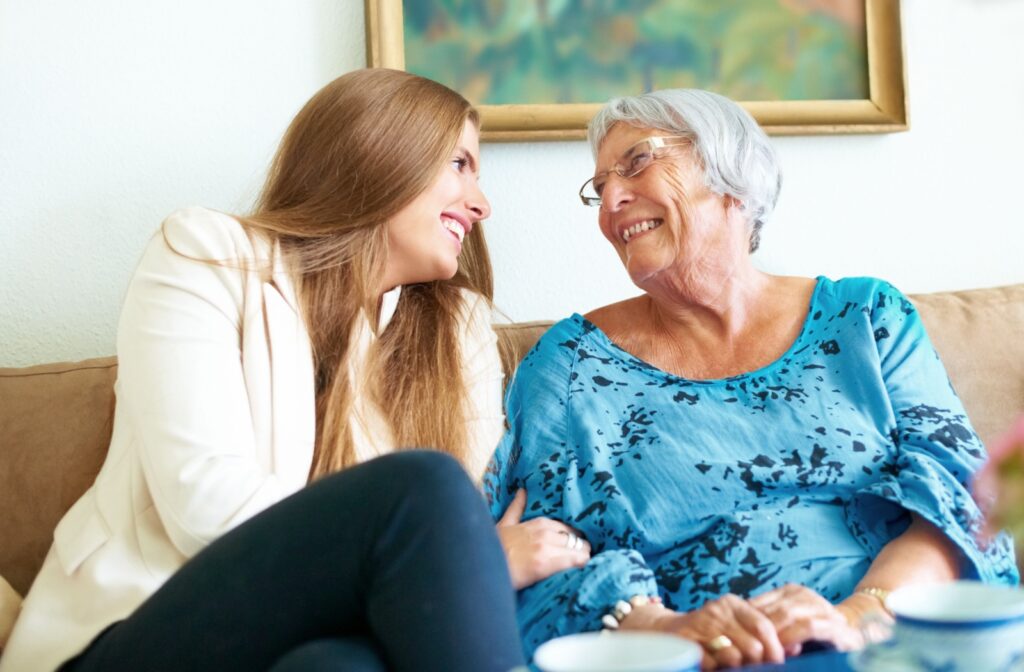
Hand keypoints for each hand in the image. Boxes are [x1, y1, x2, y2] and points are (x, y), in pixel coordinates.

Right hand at [495, 489, 590, 589]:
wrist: (481, 567)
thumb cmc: (492, 548)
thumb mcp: (504, 524)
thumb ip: (516, 508)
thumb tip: (522, 491)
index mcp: (539, 522)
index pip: (568, 528)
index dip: (573, 539)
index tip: (574, 548)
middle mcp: (545, 532)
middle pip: (578, 538)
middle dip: (581, 549)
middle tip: (581, 560)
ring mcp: (546, 547)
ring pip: (580, 549)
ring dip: (583, 558)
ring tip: (582, 568)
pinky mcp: (545, 564)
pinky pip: (575, 561)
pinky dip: (581, 566)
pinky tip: (581, 572)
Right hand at [623, 595, 784, 668]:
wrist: (666, 632)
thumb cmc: (709, 632)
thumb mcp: (735, 626)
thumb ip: (761, 635)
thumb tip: (796, 649)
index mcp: (733, 604)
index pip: (765, 626)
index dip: (776, 649)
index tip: (778, 663)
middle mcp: (717, 610)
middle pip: (753, 645)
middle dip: (758, 664)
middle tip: (757, 669)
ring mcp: (701, 625)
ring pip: (735, 656)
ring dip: (738, 668)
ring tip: (735, 667)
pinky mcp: (688, 642)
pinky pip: (714, 664)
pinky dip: (719, 669)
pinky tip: (718, 667)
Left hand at [750, 584, 863, 655]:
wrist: (854, 638)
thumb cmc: (812, 638)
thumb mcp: (785, 629)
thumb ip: (767, 628)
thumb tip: (741, 637)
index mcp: (788, 592)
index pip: (757, 604)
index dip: (745, 624)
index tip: (736, 641)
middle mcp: (804, 595)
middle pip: (771, 610)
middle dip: (758, 632)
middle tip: (748, 650)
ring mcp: (820, 606)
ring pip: (787, 615)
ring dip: (774, 635)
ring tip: (764, 653)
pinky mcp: (834, 624)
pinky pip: (809, 627)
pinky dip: (793, 637)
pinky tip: (785, 650)